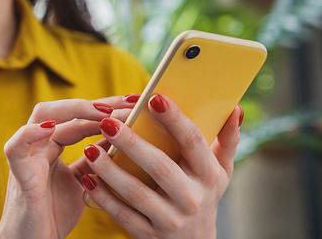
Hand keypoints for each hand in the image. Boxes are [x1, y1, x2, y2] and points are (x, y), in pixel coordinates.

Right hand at [0, 95, 138, 238]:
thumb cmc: (54, 216)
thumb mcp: (84, 183)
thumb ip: (96, 160)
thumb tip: (122, 139)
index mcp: (53, 146)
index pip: (80, 117)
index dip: (107, 108)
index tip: (136, 103)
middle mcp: (39, 145)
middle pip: (64, 110)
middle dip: (96, 103)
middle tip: (128, 103)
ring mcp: (27, 157)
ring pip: (41, 116)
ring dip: (73, 110)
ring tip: (103, 111)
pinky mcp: (18, 174)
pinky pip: (17, 146)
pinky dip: (31, 133)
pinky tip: (51, 127)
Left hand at [81, 94, 241, 238]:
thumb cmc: (203, 195)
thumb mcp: (220, 172)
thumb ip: (227, 140)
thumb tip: (234, 108)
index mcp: (209, 176)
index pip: (193, 142)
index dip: (175, 119)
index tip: (154, 98)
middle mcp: (192, 198)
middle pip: (160, 167)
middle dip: (132, 143)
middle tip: (107, 121)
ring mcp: (170, 220)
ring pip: (137, 193)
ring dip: (111, 170)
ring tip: (90, 149)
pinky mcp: (148, 235)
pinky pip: (122, 215)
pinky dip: (103, 197)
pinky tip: (86, 178)